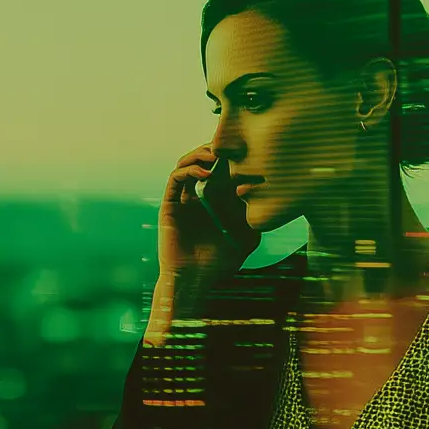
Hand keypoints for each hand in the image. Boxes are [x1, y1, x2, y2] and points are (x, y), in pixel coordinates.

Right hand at [157, 145, 260, 289]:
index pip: (218, 170)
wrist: (194, 281)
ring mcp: (181, 200)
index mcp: (211, 203)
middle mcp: (194, 197)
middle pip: (201, 161)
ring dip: (200, 154)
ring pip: (186, 164)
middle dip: (215, 150)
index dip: (229, 158)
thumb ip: (253, 215)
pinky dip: (190, 169)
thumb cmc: (219, 265)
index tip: (247, 152)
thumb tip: (258, 189)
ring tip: (217, 154)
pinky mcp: (170, 205)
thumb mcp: (247, 238)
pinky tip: (207, 172)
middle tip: (231, 146)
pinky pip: (176, 178)